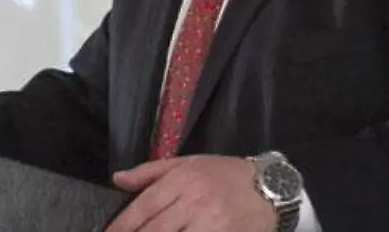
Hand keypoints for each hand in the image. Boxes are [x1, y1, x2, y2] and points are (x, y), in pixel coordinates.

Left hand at [106, 155, 276, 231]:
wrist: (271, 188)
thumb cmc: (225, 174)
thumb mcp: (188, 163)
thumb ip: (150, 172)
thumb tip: (117, 180)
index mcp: (182, 178)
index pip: (145, 206)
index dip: (123, 225)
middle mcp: (194, 200)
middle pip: (155, 229)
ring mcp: (211, 223)